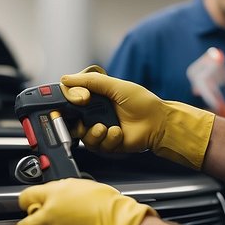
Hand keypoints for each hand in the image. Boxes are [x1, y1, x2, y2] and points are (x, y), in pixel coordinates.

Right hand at [60, 66, 214, 169]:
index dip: (70, 100)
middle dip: (75, 121)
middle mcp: (94, 113)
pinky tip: (118, 132)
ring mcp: (100, 129)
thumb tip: (65, 79)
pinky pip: (96, 146)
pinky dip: (107, 139)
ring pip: (81, 136)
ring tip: (105, 128)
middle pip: (70, 120)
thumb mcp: (115, 85)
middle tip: (84, 120)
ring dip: (93, 133)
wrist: (158, 123)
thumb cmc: (142, 102)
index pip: (70, 98)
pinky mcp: (106, 144)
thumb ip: (90, 81)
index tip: (82, 99)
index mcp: (94, 97)